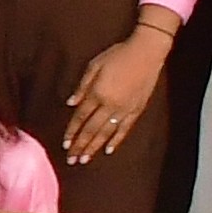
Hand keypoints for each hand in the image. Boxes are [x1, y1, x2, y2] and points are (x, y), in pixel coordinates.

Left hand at [62, 26, 169, 161]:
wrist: (146, 52)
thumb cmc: (118, 54)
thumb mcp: (94, 65)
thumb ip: (82, 86)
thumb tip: (70, 103)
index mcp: (98, 93)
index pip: (81, 117)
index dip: (72, 131)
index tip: (65, 144)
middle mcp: (110, 105)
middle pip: (92, 129)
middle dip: (80, 145)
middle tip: (71, 159)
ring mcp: (125, 109)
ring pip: (107, 133)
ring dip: (95, 147)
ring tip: (85, 160)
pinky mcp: (137, 110)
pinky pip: (124, 129)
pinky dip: (116, 140)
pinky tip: (108, 150)